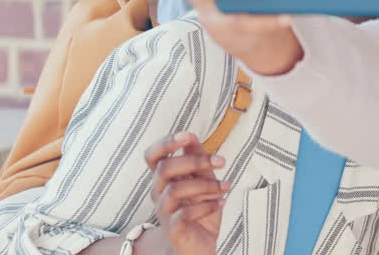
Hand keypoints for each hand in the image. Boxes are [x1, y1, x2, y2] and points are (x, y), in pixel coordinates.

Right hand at [145, 132, 231, 254]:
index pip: (152, 156)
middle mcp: (159, 193)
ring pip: (175, 190)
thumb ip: (197, 160)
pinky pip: (184, 214)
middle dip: (195, 161)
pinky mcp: (173, 229)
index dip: (166, 143)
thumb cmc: (200, 209)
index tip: (188, 136)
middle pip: (165, 169)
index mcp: (165, 178)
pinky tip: (221, 203)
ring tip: (226, 187)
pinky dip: (206, 206)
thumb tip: (192, 136)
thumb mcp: (203, 181)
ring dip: (206, 185)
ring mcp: (164, 211)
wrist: (198, 245)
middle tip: (221, 161)